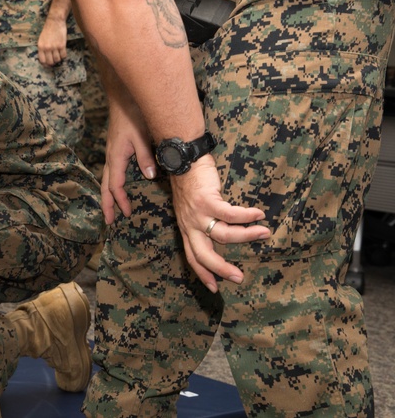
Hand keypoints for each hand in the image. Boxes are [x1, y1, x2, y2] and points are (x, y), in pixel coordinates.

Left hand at [36, 16, 67, 65]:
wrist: (55, 22)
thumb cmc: (47, 30)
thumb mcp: (41, 40)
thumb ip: (42, 48)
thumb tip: (46, 57)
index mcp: (40, 47)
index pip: (42, 61)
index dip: (45, 64)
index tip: (48, 64)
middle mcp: (47, 48)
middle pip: (50, 62)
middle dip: (52, 63)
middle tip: (54, 61)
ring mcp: (55, 47)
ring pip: (57, 60)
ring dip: (58, 59)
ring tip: (58, 55)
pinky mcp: (62, 45)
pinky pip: (64, 55)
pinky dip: (63, 56)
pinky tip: (62, 52)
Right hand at [99, 99, 155, 223]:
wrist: (123, 99)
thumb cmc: (132, 116)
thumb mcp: (142, 137)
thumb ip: (146, 157)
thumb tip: (149, 176)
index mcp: (116, 157)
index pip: (116, 185)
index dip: (121, 200)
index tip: (127, 213)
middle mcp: (111, 157)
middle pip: (106, 185)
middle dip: (107, 204)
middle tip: (108, 221)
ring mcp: (111, 152)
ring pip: (106, 178)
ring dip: (108, 195)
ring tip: (110, 208)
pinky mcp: (114, 148)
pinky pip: (110, 171)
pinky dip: (111, 183)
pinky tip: (117, 186)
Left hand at [169, 155, 269, 292]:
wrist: (183, 159)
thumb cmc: (191, 182)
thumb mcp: (191, 208)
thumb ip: (202, 223)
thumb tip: (221, 236)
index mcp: (186, 228)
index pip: (193, 257)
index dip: (202, 273)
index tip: (214, 288)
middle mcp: (189, 224)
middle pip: (204, 255)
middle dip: (221, 269)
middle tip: (239, 278)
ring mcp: (197, 214)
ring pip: (223, 235)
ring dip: (247, 236)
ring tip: (264, 233)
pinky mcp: (206, 200)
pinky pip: (230, 215)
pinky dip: (246, 217)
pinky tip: (259, 216)